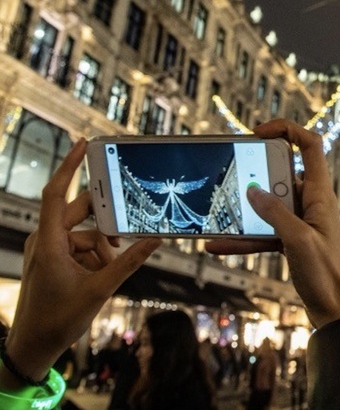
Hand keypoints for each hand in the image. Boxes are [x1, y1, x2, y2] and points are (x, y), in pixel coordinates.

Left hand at [2, 139, 159, 384]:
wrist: (33, 346)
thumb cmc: (59, 319)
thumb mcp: (101, 289)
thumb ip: (129, 261)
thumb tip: (156, 239)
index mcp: (49, 242)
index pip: (56, 194)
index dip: (69, 166)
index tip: (82, 143)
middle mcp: (45, 240)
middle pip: (80, 214)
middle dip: (105, 227)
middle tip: (124, 237)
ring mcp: (47, 249)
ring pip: (84, 233)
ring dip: (101, 249)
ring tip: (108, 273)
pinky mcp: (51, 259)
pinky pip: (79, 246)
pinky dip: (94, 257)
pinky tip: (99, 277)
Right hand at [205, 121, 339, 327]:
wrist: (334, 310)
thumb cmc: (326, 275)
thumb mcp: (298, 240)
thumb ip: (275, 213)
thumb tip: (253, 190)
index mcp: (320, 194)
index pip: (310, 146)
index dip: (287, 131)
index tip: (259, 133)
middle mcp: (311, 202)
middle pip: (281, 173)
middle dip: (255, 172)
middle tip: (229, 174)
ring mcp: (300, 221)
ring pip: (267, 204)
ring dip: (244, 208)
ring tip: (217, 209)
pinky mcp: (290, 240)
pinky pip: (261, 232)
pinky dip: (242, 237)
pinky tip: (217, 244)